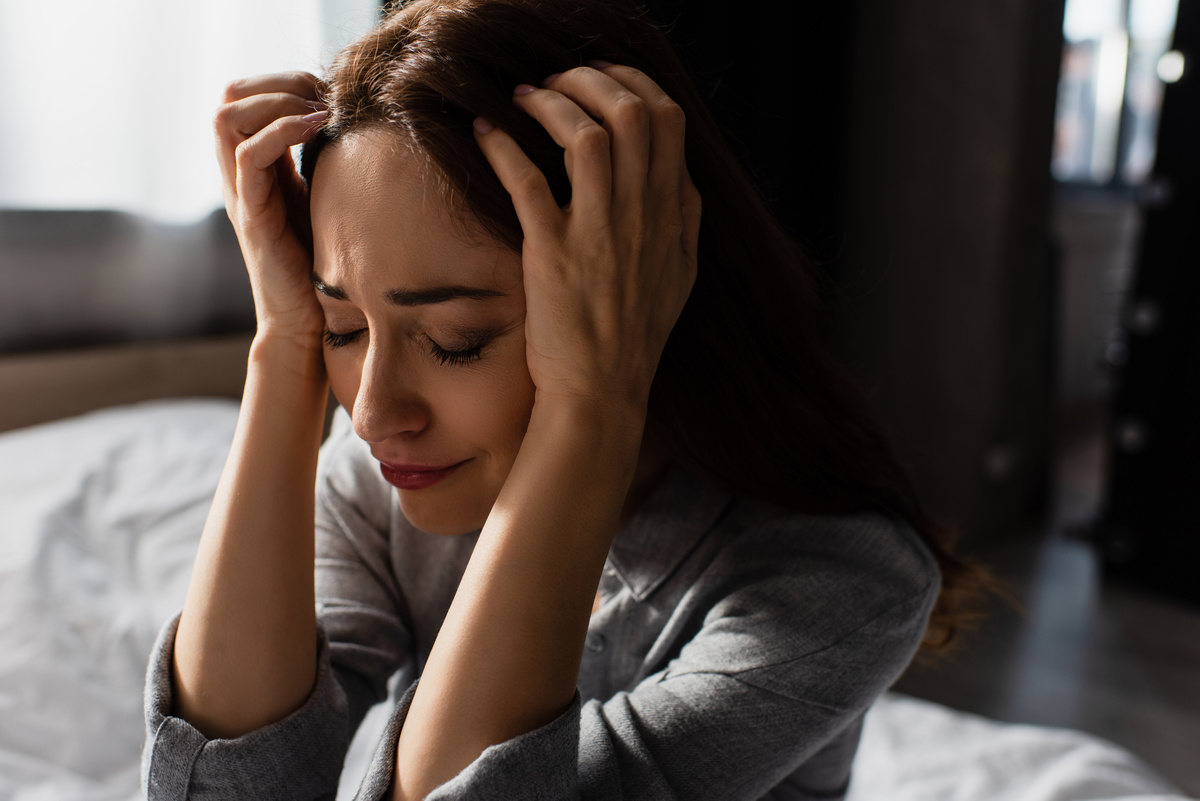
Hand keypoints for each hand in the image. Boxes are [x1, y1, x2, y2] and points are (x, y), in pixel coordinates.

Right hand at [214, 72, 326, 343]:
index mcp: (257, 169)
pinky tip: (317, 128)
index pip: (247, 98)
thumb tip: (364, 126)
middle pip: (230, 99)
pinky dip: (280, 130)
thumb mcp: (329, 201)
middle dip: (278, 83)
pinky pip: (248, 156)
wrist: (308, 324)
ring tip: (320, 112)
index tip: (330, 92)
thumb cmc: (326, 264)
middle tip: (324, 96)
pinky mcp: (252, 216)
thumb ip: (329, 166)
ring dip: (276, 101)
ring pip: (227, 118)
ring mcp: (242, 194)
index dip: (284, 82)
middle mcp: (241, 176)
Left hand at [473, 62, 700, 420]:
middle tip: (555, 81)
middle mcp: (641, 216)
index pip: (667, 119)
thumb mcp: (680, 276)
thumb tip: (682, 176)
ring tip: (521, 98)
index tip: (600, 78)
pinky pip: (527, 182)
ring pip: (586, 136)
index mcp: (671, 215)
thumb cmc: (634, 335)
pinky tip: (485, 133)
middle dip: (590, 80)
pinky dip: (502, 147)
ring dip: (550, 103)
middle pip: (631, 113)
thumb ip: (684, 220)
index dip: (632, 83)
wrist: (602, 391)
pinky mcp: (552, 254)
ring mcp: (598, 234)